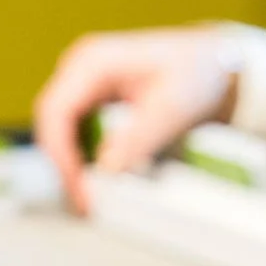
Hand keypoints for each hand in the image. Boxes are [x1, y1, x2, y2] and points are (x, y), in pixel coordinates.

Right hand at [33, 26, 240, 212]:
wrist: (214, 63)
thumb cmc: (197, 74)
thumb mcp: (172, 108)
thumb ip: (138, 138)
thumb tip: (106, 168)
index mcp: (93, 61)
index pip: (55, 112)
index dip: (61, 155)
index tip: (79, 189)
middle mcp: (79, 68)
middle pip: (51, 124)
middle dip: (63, 167)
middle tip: (85, 204)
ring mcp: (83, 83)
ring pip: (58, 131)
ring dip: (70, 166)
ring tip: (91, 199)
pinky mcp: (91, 99)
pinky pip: (74, 133)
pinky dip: (82, 160)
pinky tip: (98, 181)